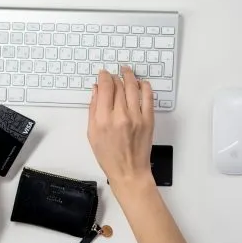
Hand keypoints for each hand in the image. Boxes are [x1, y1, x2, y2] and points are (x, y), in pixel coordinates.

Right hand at [87, 67, 154, 191]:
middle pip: (119, 85)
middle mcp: (120, 116)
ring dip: (129, 76)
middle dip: (114, 76)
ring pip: (133, 87)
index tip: (103, 74)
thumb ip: (93, 109)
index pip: (105, 88)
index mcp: (103, 119)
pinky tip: (140, 83)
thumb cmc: (109, 156)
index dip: (104, 76)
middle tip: (113, 74)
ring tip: (126, 71)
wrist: (129, 171)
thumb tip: (96, 90)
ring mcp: (136, 117)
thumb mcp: (92, 133)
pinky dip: (144, 86)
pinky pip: (148, 97)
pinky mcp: (148, 120)